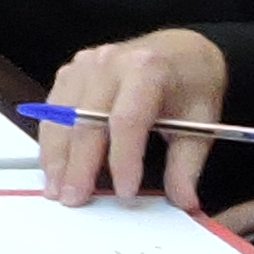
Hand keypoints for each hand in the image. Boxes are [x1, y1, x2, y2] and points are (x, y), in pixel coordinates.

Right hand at [34, 29, 232, 205]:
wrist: (180, 52)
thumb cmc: (190, 84)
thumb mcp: (201, 123)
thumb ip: (187, 166)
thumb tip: (183, 201)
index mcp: (147, 69)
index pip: (127, 120)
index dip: (123, 159)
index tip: (125, 193)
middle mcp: (110, 62)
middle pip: (86, 120)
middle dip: (79, 165)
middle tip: (75, 199)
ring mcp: (85, 65)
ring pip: (61, 117)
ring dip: (56, 156)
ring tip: (58, 189)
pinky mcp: (71, 72)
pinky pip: (53, 110)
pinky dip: (51, 141)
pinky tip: (54, 166)